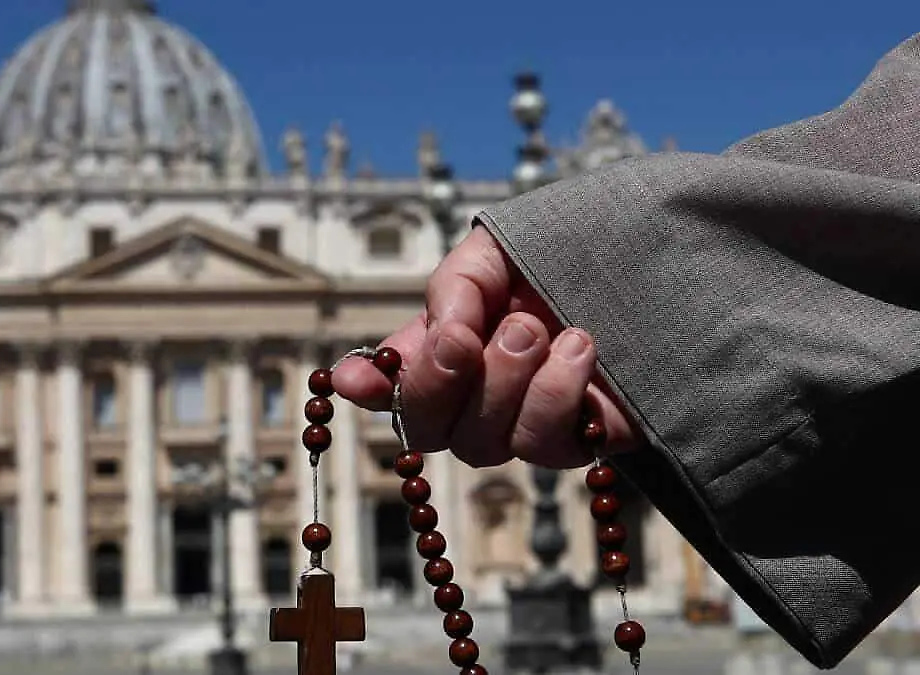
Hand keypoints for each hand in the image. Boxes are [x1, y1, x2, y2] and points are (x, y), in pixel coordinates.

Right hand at [331, 226, 643, 468]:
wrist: (661, 252)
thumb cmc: (572, 249)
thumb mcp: (500, 247)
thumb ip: (455, 286)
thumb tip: (427, 339)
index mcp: (449, 344)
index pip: (392, 382)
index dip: (367, 387)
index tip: (354, 378)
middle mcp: (479, 393)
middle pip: (424, 429)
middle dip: (437, 384)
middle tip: (473, 335)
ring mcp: (528, 422)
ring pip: (482, 444)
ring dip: (503, 385)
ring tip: (538, 328)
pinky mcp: (583, 439)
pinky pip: (547, 448)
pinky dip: (554, 399)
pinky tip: (578, 349)